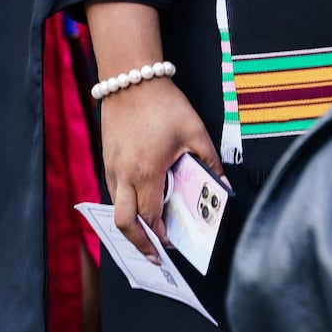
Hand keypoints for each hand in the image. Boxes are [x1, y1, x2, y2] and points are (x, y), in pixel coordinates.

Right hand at [100, 76, 223, 263]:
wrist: (131, 78)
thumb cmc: (163, 103)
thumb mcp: (195, 132)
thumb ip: (210, 163)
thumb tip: (224, 188)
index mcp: (146, 171)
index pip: (149, 217)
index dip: (160, 235)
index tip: (172, 244)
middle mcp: (123, 174)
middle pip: (124, 223)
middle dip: (139, 243)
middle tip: (154, 254)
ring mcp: (111, 167)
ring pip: (117, 208)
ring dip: (132, 223)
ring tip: (150, 232)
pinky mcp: (107, 159)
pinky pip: (114, 191)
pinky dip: (126, 203)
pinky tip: (142, 202)